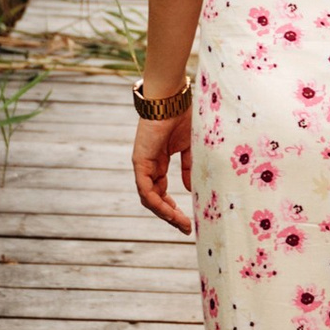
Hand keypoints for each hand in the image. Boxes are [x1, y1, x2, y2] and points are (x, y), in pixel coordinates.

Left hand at [133, 101, 193, 234]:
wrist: (171, 101)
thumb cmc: (182, 117)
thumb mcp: (189, 148)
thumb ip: (188, 168)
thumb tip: (189, 189)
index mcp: (159, 163)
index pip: (162, 193)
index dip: (172, 208)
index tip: (187, 221)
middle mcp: (149, 167)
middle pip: (155, 199)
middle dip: (170, 216)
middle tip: (185, 228)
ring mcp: (143, 165)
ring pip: (149, 199)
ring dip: (164, 214)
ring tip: (180, 224)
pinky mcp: (139, 162)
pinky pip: (146, 189)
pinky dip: (157, 203)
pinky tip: (170, 212)